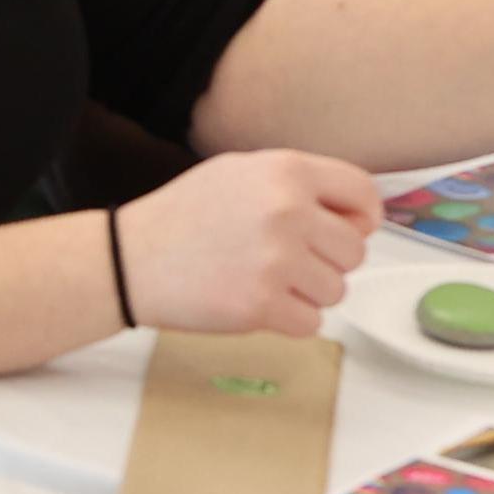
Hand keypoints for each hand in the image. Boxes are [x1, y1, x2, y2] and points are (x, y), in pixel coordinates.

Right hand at [113, 149, 376, 338]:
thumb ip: (298, 185)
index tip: (348, 230)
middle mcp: (287, 211)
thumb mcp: (241, 172)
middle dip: (329, 262)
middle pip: (354, 251)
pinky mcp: (261, 305)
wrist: (130, 258)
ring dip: (309, 293)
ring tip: (266, 279)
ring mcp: (276, 261)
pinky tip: (257, 302)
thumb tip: (357, 215)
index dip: (362, 218)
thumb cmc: (184, 216)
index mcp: (287, 171)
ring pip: (336, 290)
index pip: (363, 195)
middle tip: (289, 261)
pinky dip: (290, 319)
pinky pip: (312, 322)